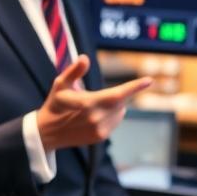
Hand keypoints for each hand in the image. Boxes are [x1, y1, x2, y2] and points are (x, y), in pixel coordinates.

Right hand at [37, 55, 151, 152]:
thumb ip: (74, 71)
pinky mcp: (100, 137)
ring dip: (114, 105)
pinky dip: (111, 115)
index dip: (135, 87)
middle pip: (120, 101)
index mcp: (88, 104)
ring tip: (92, 106)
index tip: (149, 81)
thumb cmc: (55, 104)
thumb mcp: (60, 84)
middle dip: (116, 94)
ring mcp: (99, 130)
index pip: (117, 94)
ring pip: (120, 112)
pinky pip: (115, 122)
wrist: (47, 133)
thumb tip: (85, 57)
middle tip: (97, 94)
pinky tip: (94, 116)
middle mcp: (96, 119)